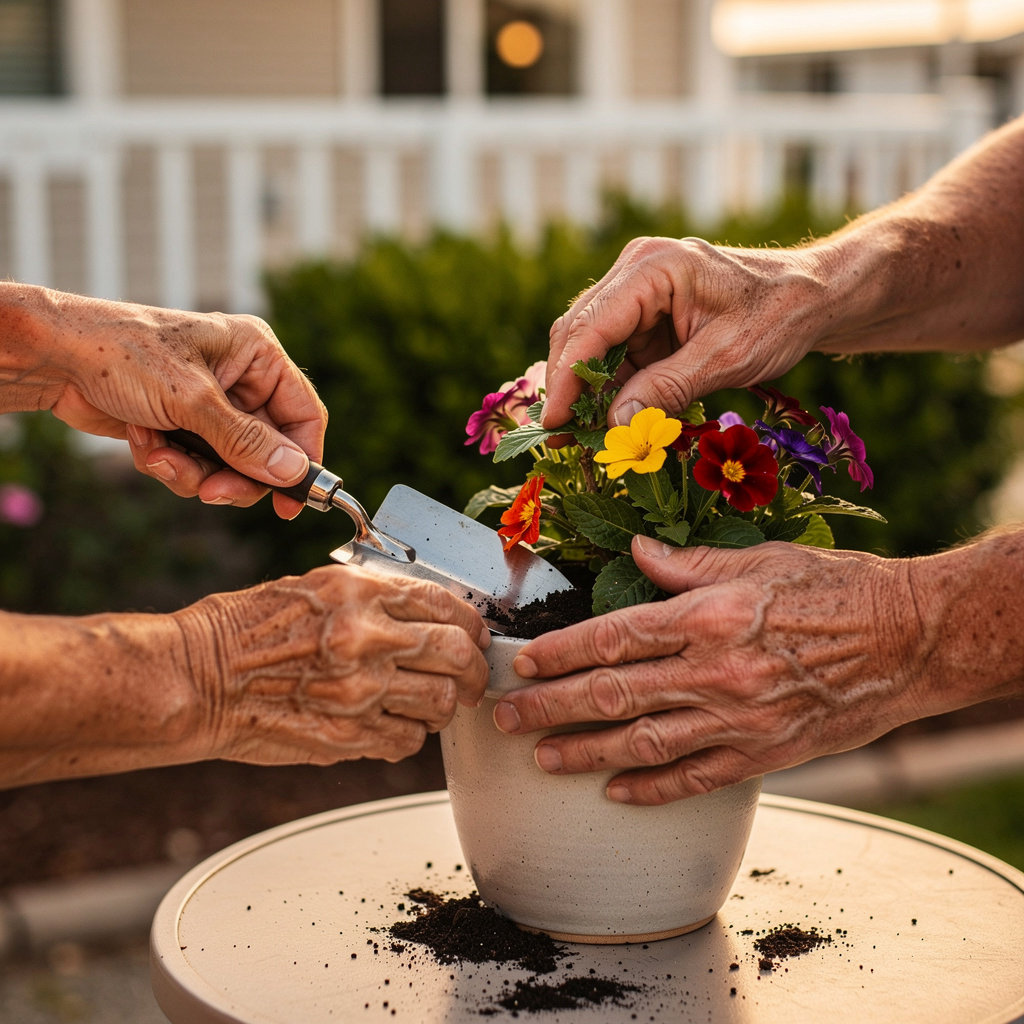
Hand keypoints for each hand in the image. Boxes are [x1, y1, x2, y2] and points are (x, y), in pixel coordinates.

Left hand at [45, 291, 326, 518]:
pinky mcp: (183, 428)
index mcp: (256, 355)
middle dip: (234, 475)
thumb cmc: (123, 354)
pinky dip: (169, 465)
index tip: (291, 504)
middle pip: (267, 452)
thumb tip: (294, 473)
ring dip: (193, 473)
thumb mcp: (192, 400)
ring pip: (230, 467)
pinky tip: (142, 443)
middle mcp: (240, 381)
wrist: (54, 359)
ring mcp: (211, 407)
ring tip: (159, 456)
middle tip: (211, 491)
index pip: (303, 415)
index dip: (303, 461)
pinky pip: (197, 467)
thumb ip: (246, 441)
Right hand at [174, 564, 488, 765]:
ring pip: (441, 703)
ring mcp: (358, 692)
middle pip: (456, 654)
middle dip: (474, 668)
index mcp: (358, 593)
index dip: (471, 622)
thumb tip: (427, 614)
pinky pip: (407, 741)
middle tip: (471, 675)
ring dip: (445, 704)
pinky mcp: (347, 737)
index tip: (474, 634)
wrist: (198, 679)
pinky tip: (394, 723)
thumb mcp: (314, 588)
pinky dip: (411, 735)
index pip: (445, 603)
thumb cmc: (246, 629)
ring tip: (432, 701)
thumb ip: (374, 598)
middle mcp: (365, 638)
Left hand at [493, 536, 932, 803]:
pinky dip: (652, 789)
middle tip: (506, 718)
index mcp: (709, 616)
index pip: (613, 637)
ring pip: (643, 743)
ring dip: (586, 753)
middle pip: (613, 694)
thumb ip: (689, 564)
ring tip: (544, 758)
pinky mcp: (765, 755)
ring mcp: (739, 720)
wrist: (911, 639)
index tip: (523, 663)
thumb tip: (638, 551)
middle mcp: (715, 671)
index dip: (560, 652)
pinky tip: (617, 792)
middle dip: (550, 708)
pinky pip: (696, 778)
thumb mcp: (760, 561)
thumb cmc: (838, 590)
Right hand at [543, 237, 823, 432]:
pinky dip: (610, 390)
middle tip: (560, 440)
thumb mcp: (725, 358)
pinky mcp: (646, 317)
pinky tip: (606, 423)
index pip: (590, 327)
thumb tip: (615, 426)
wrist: (814, 297)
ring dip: (586, 394)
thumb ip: (666, 389)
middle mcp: (635, 272)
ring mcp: (638, 293)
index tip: (554, 424)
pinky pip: (615, 356)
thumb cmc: (779, 316)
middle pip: (579, 334)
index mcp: (653, 268)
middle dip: (568, 389)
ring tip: (579, 440)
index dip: (567, 380)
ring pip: (591, 348)